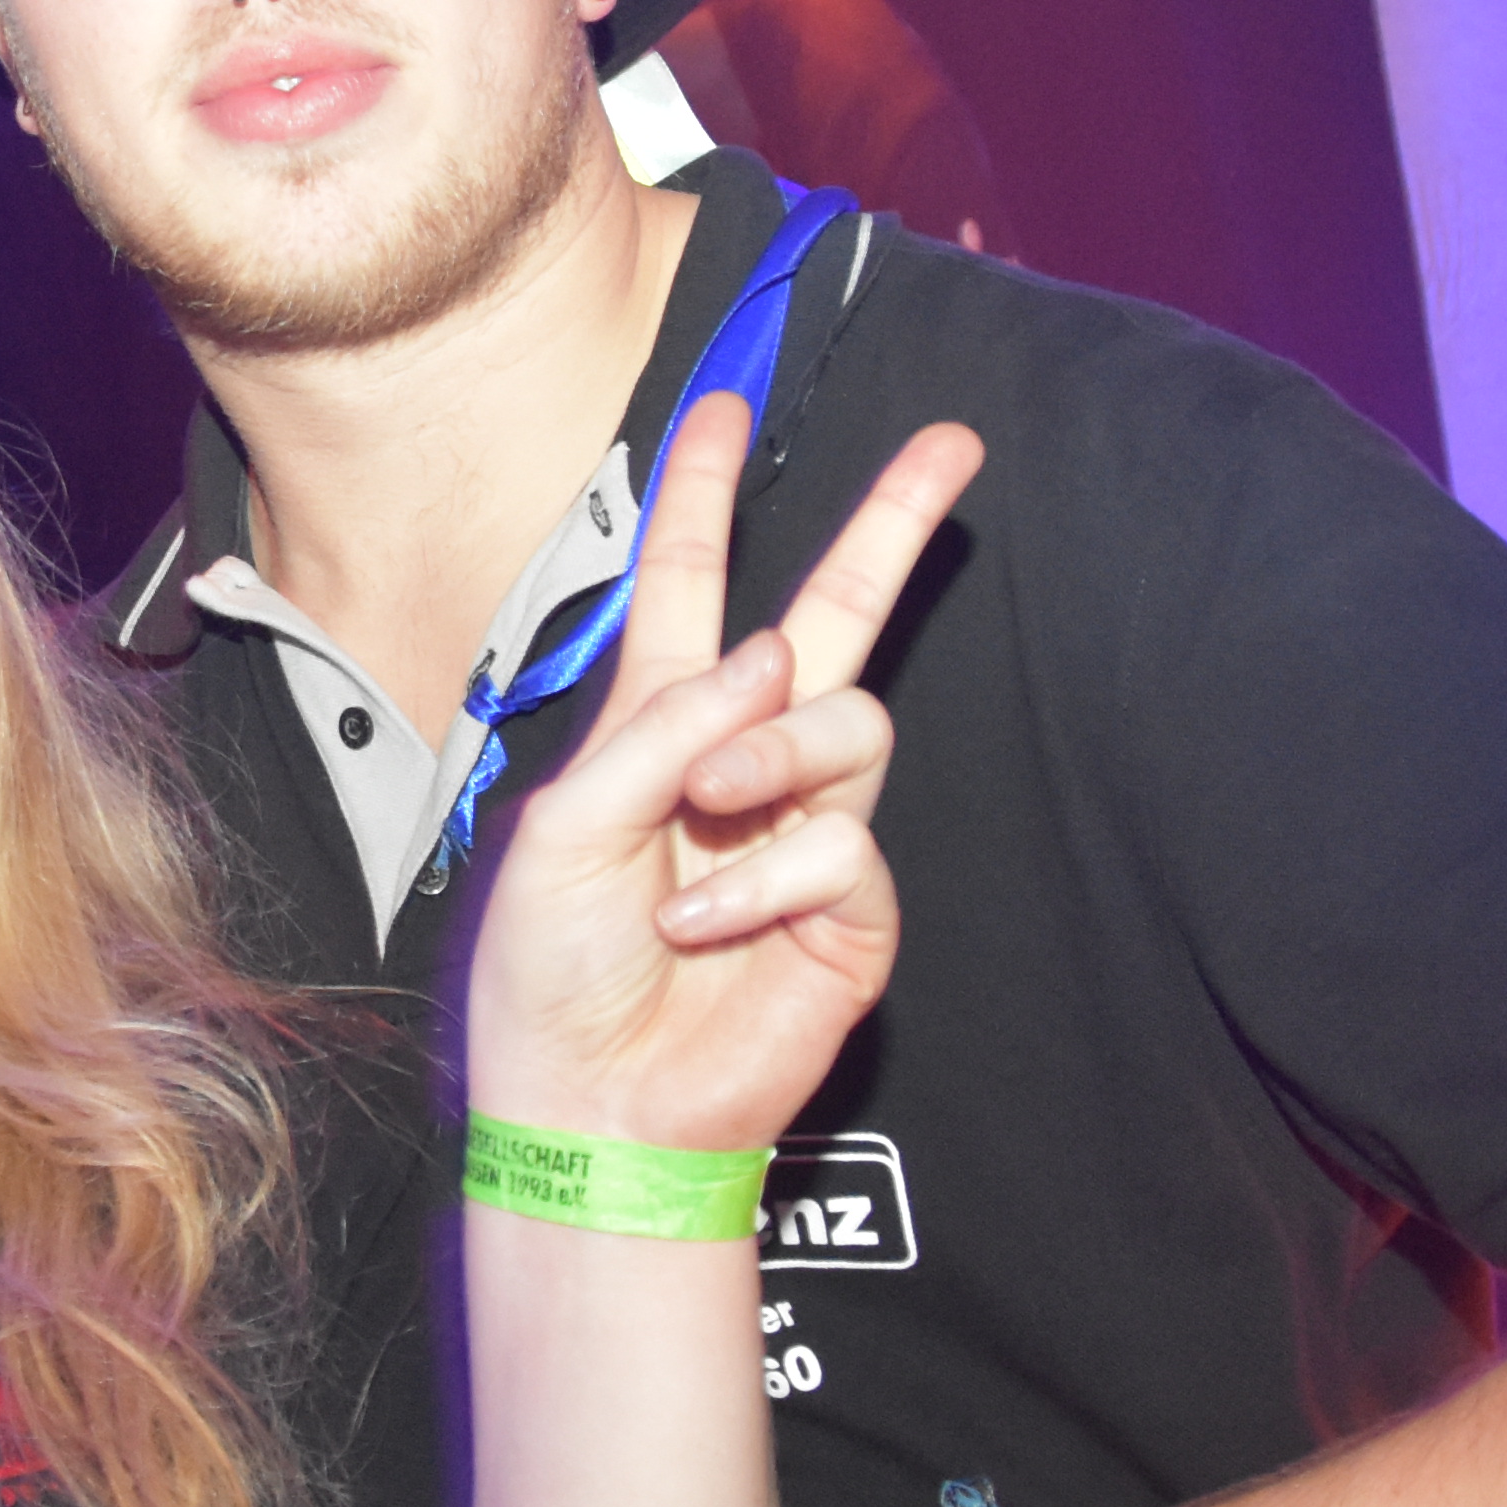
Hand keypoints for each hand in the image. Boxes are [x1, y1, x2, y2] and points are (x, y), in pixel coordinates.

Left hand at [463, 406, 983, 1162]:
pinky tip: (701, 924)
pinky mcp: (853, 907)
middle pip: (839, 619)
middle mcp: (746, 762)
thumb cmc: (552, 970)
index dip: (706, 492)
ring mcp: (807, 830)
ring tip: (704, 817)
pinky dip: (761, 878)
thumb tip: (780, 652)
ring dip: (772, 757)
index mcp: (660, 724)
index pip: (691, 584)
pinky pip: (840, 842)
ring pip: (850, 722)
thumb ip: (663, 729)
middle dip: (893, 527)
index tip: (726, 402)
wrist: (588, 1105)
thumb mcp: (567, 824)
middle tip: (954, 443)